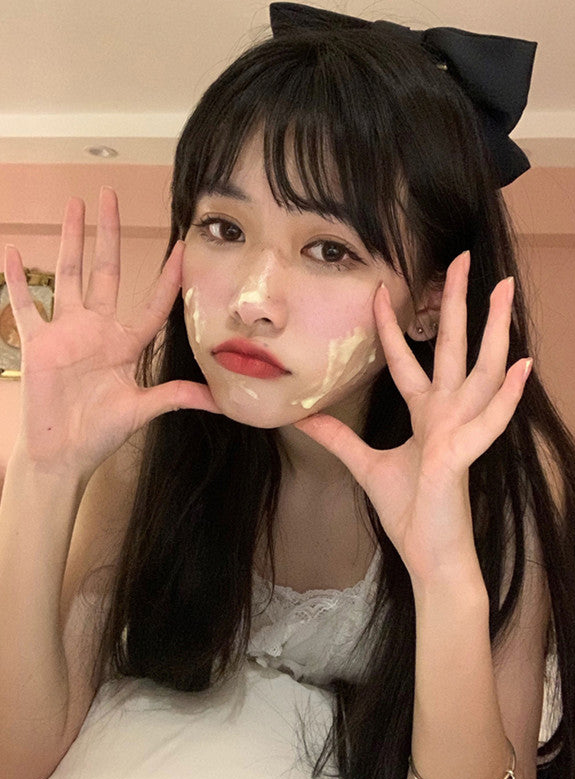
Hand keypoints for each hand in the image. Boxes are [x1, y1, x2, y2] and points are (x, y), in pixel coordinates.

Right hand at [4, 187, 220, 475]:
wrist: (62, 453)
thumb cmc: (101, 431)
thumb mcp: (143, 409)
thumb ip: (177, 397)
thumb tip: (220, 403)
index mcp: (126, 343)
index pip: (153, 302)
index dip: (168, 276)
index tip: (182, 246)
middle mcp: (98, 329)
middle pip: (106, 271)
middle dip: (108, 234)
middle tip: (110, 196)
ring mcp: (65, 332)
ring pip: (68, 275)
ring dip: (70, 240)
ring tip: (73, 205)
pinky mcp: (37, 343)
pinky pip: (25, 305)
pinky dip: (17, 280)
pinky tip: (11, 250)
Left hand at [292, 251, 530, 585]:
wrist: (431, 556)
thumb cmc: (410, 512)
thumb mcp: (366, 466)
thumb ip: (337, 437)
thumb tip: (302, 416)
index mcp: (427, 414)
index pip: (408, 360)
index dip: (393, 327)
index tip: (379, 290)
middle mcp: (448, 414)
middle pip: (455, 348)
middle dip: (458, 304)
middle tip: (464, 259)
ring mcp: (460, 431)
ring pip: (481, 371)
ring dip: (495, 331)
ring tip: (503, 292)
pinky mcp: (463, 456)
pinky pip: (490, 421)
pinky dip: (506, 396)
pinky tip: (522, 365)